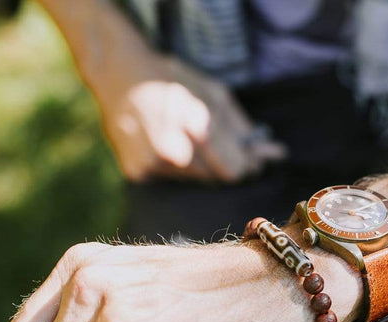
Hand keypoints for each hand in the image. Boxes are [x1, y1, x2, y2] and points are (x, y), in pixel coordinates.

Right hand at [87, 52, 285, 182]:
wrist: (119, 77)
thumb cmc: (173, 80)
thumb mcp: (213, 91)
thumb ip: (240, 127)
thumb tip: (268, 153)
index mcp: (196, 126)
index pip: (234, 169)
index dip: (247, 164)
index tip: (255, 158)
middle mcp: (174, 151)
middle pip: (216, 177)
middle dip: (226, 163)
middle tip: (225, 146)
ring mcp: (152, 164)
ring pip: (194, 179)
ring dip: (200, 164)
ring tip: (188, 138)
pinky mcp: (137, 172)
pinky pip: (170, 179)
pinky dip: (175, 166)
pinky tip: (166, 144)